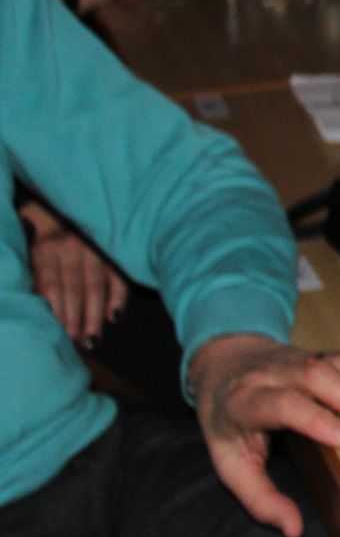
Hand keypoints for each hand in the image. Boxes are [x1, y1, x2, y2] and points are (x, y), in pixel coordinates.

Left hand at [23, 204, 127, 344]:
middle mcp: (72, 245)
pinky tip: (114, 316)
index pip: (51, 284)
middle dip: (76, 317)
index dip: (55, 310)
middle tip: (77, 343)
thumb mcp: (25, 240)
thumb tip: (36, 301)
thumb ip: (31, 269)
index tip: (57, 333)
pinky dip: (118, 295)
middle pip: (75, 287)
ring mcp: (95, 245)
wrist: (62, 193)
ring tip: (93, 338)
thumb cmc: (37, 224)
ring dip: (96, 314)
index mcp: (46, 245)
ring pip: (97, 284)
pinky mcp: (112, 246)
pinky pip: (118, 273)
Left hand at [188, 334, 339, 536]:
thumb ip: (260, 499)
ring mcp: (298, 357)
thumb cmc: (230, 422)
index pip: (281, 404)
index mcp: (245, 401)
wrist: (225, 366)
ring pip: (336, 363)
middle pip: (314, 375)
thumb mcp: (231, 464)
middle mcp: (272, 373)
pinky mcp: (320, 352)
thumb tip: (294, 530)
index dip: (315, 419)